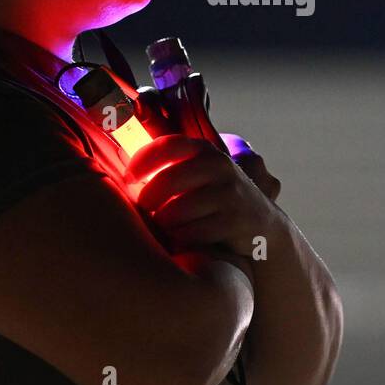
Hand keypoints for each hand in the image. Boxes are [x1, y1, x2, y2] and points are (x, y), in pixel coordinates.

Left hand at [125, 135, 283, 258]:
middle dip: (149, 200)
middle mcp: (219, 167)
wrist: (263, 227)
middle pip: (167, 181)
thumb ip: (172, 167)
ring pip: (176, 211)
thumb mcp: (201, 175)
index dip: (142, 161)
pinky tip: (184, 238)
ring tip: (167, 226)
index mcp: (205, 151)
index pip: (167, 146)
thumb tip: (121, 168)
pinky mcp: (235, 221)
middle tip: (147, 211)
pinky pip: (192, 233)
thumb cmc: (216, 200)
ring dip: (165, 223)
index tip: (128, 178)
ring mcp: (229, 194)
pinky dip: (182, 238)